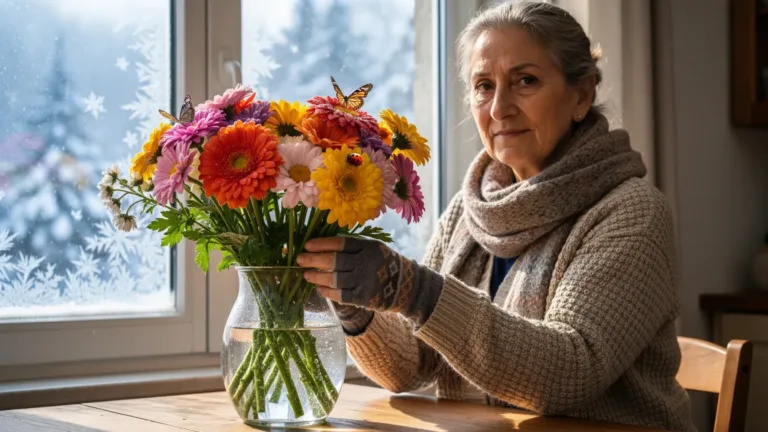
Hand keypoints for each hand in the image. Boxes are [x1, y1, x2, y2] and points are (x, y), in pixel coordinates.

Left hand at [297, 236, 443, 325]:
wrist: (407, 286)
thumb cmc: (384, 263)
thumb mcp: (374, 248)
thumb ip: (353, 247)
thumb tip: (322, 246)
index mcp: (369, 247)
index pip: (341, 243)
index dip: (322, 244)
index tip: (308, 245)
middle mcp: (366, 263)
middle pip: (335, 260)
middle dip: (314, 259)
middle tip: (300, 259)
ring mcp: (365, 281)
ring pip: (335, 278)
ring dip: (317, 276)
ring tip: (306, 274)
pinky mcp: (364, 297)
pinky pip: (341, 294)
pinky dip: (327, 291)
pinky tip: (318, 287)